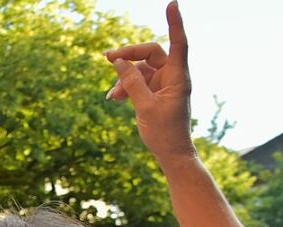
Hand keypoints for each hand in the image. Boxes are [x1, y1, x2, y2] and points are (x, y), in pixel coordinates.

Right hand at [104, 2, 195, 165]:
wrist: (172, 153)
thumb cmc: (164, 133)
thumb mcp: (144, 107)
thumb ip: (132, 83)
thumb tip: (119, 62)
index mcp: (178, 77)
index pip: (178, 42)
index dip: (174, 22)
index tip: (172, 4)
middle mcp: (173, 76)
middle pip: (150, 54)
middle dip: (128, 55)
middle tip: (106, 58)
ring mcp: (164, 84)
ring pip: (140, 70)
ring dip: (123, 79)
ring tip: (112, 96)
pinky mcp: (155, 93)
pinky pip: (138, 82)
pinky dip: (125, 87)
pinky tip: (114, 99)